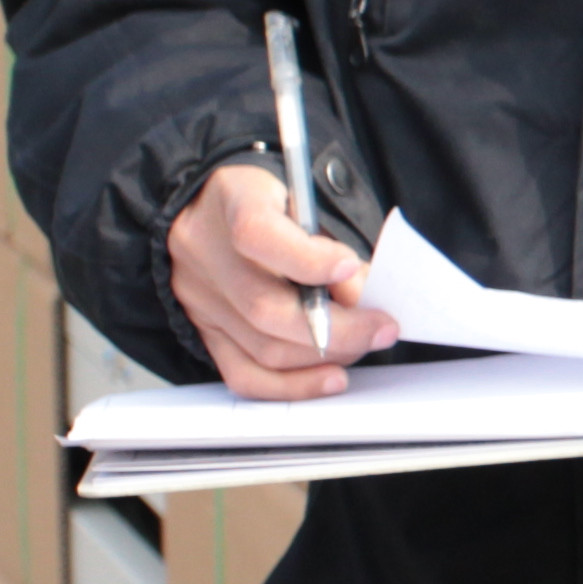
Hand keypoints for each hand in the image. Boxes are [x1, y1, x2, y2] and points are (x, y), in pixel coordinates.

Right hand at [168, 159, 392, 401]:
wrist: (219, 205)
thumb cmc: (276, 202)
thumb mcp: (306, 201)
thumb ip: (332, 243)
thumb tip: (361, 297)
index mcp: (230, 199)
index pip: (255, 234)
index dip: (307, 259)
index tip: (350, 267)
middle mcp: (203, 251)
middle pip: (264, 307)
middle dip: (339, 327)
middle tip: (383, 327)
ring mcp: (199, 296)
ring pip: (263, 347)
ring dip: (326, 355)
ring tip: (364, 342)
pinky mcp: (205, 330)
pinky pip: (244, 374)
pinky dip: (293, 384)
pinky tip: (330, 378)